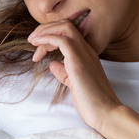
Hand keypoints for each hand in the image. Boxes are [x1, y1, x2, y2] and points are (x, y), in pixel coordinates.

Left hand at [28, 20, 138, 138]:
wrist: (106, 113)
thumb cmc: (92, 102)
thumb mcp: (73, 83)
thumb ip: (63, 72)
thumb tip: (52, 63)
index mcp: (86, 54)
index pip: (68, 33)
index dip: (50, 36)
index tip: (38, 49)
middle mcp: (86, 50)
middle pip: (65, 25)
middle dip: (45, 28)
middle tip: (32, 40)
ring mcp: (84, 54)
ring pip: (64, 27)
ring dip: (45, 31)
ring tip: (32, 41)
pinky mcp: (78, 61)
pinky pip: (61, 39)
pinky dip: (47, 38)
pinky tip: (38, 44)